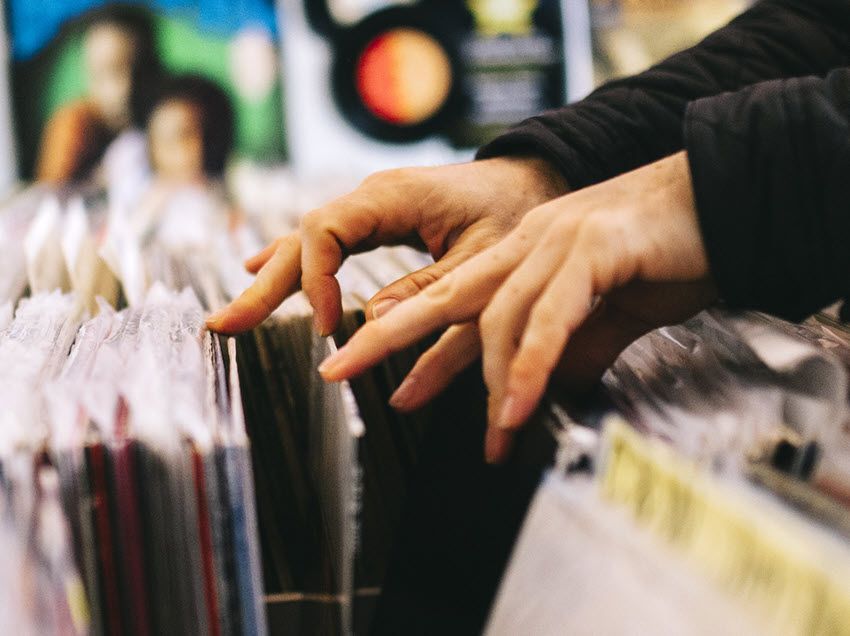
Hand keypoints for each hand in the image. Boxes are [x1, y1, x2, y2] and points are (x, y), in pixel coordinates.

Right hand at [206, 157, 567, 334]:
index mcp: (392, 197)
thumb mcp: (482, 260)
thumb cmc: (513, 214)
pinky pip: (322, 241)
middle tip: (223, 325)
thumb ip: (429, 291)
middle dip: (263, 284)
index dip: (316, 280)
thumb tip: (369, 326)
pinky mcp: (375, 220)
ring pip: (304, 241)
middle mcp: (371, 197)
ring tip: (232, 316)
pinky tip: (261, 271)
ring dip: (268, 279)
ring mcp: (369, 207)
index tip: (331, 327)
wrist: (529, 180)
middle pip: (300, 237)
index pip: (324, 231)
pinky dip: (293, 262)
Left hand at [316, 152, 716, 461]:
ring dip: (479, 379)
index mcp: (522, 253)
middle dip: (386, 338)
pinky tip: (512, 406)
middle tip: (337, 372)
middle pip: (443, 295)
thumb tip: (546, 384)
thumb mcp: (607, 312)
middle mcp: (527, 244)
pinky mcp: (592, 248)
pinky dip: (528, 365)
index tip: (379, 379)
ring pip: (494, 313)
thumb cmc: (667, 253)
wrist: (725, 202)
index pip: (452, 301)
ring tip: (470, 431)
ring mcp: (555, 241)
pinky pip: (548, 317)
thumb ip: (572, 344)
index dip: (410, 339)